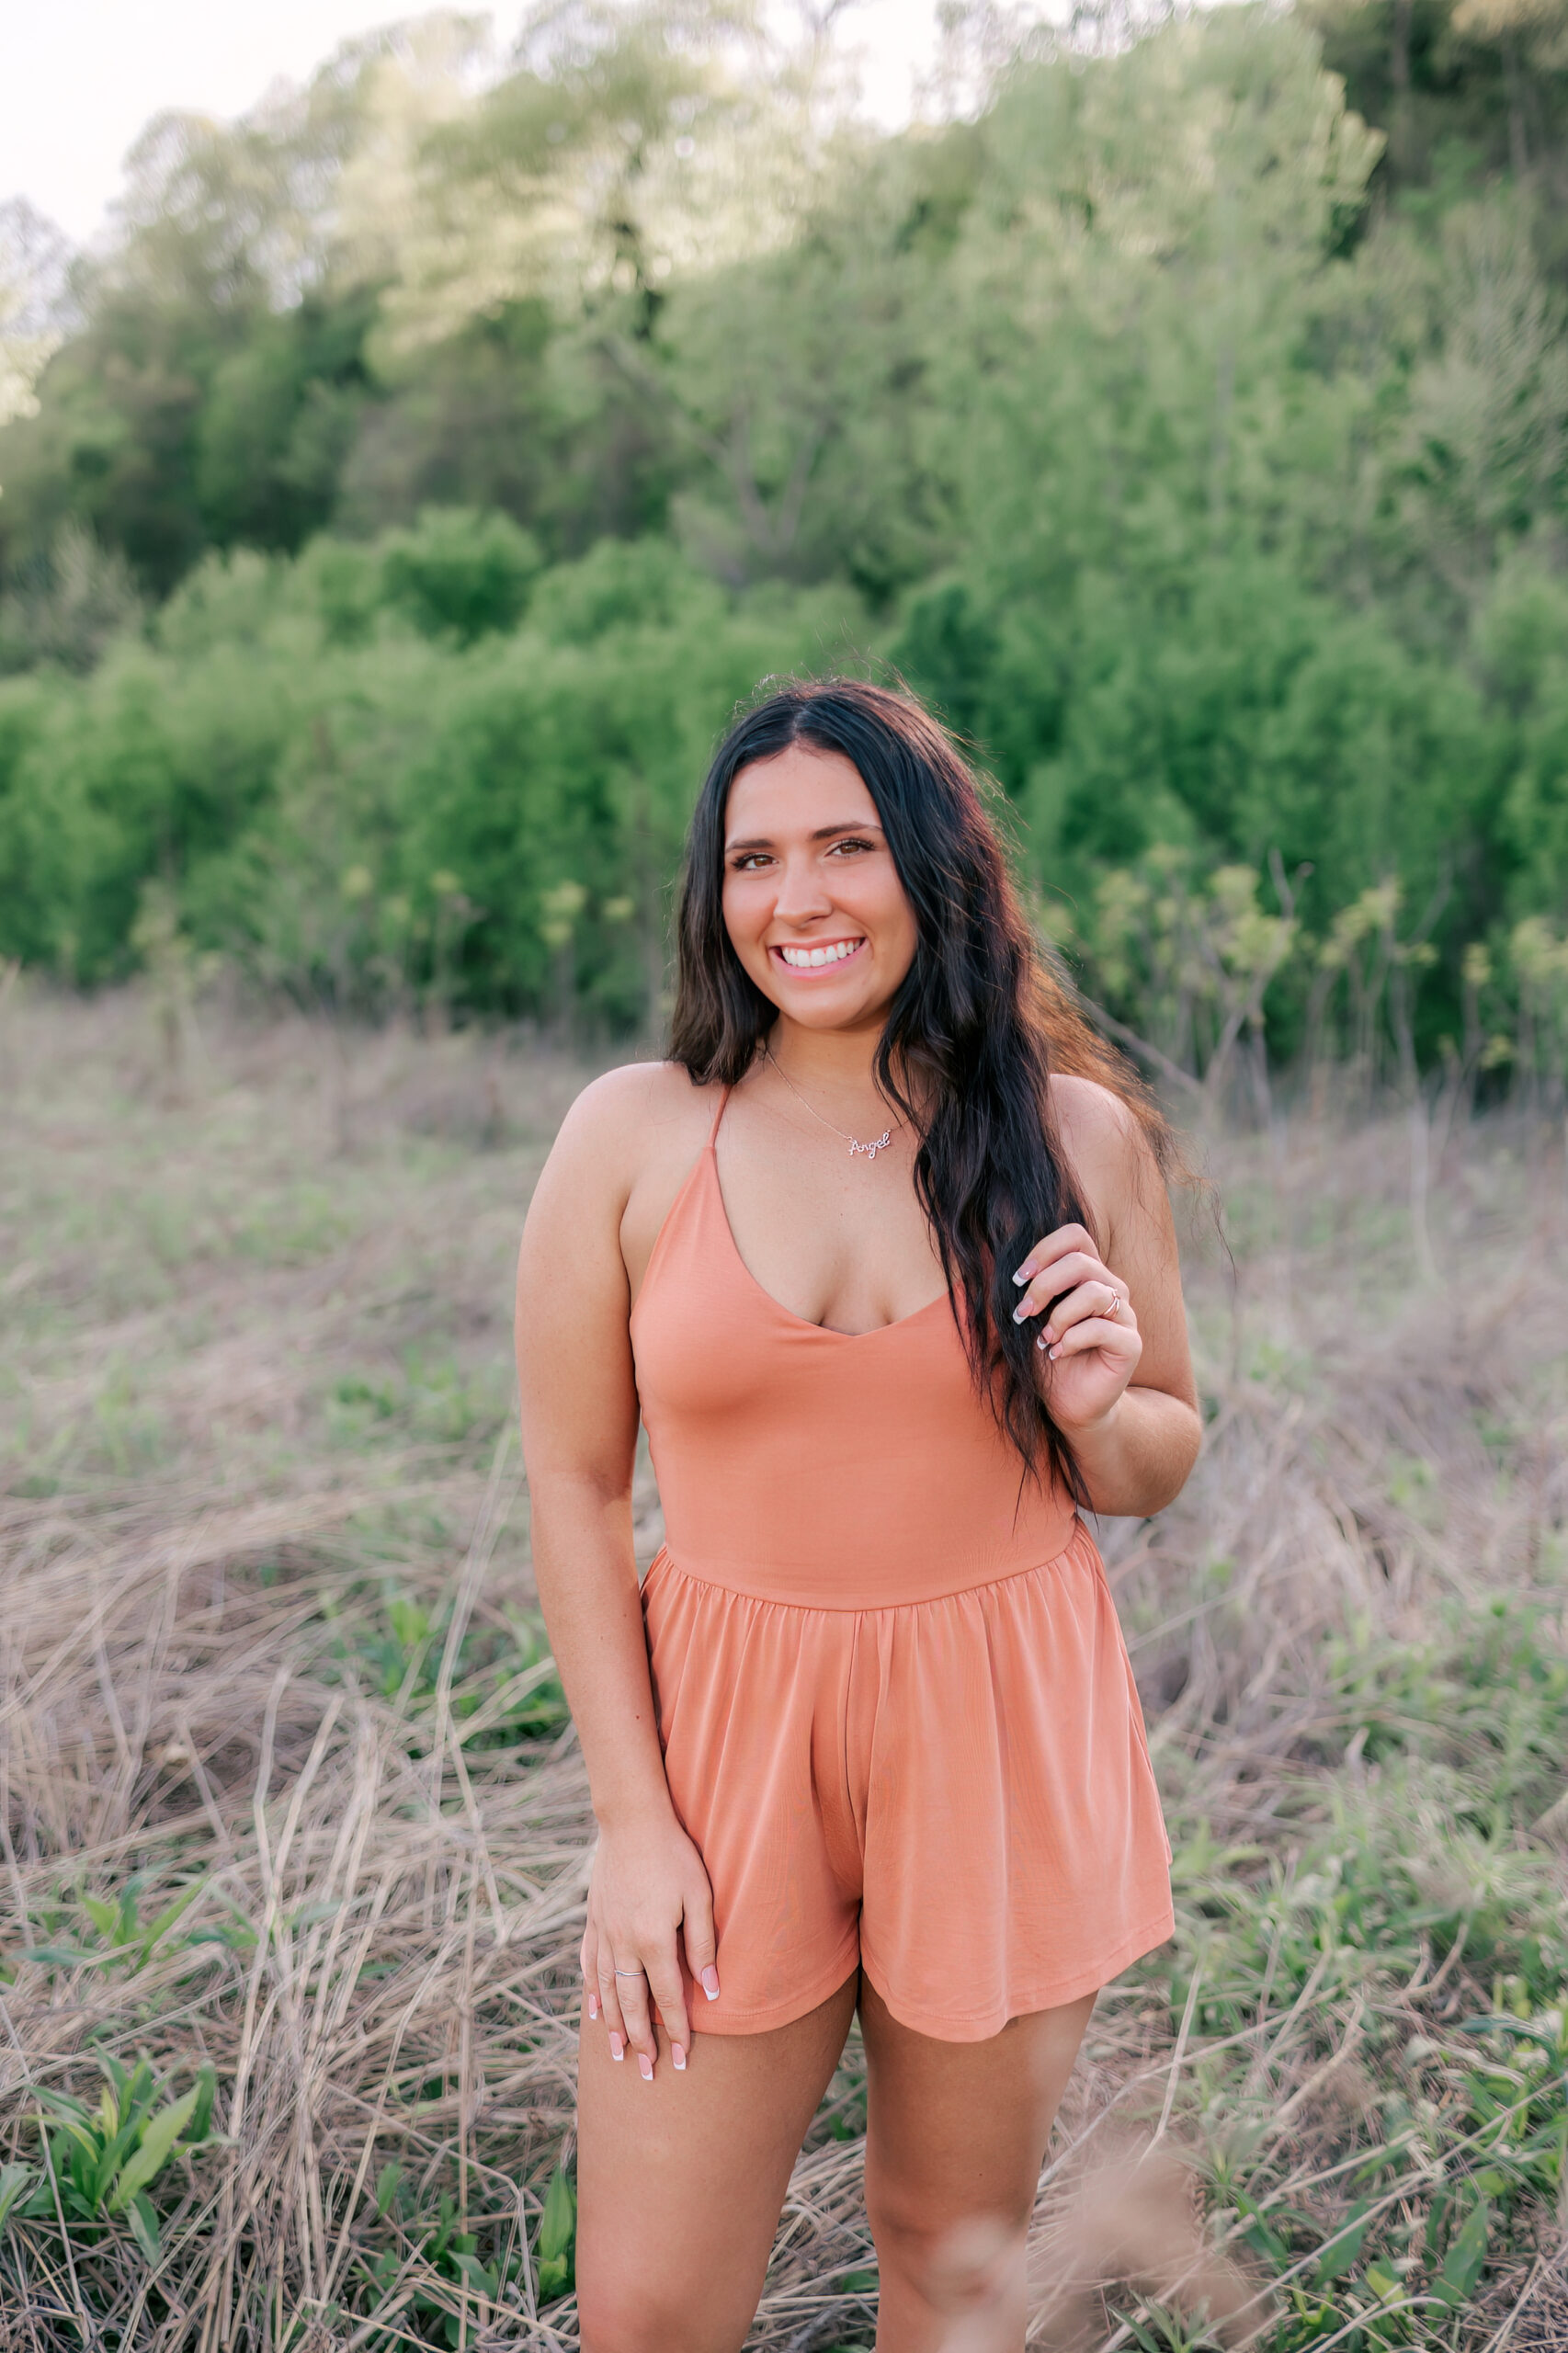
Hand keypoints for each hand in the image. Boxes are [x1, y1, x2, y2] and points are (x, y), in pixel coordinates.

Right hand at [581, 1810, 718, 2079]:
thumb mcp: (700, 1897)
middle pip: (631, 2005)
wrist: (631, 1820)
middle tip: (646, 2074)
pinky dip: (591, 1989)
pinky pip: (589, 1963)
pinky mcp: (593, 1919)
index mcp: (654, 1942)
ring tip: (616, 2054)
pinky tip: (593, 2008)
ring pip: (606, 1990)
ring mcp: (604, 1933)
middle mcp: (623, 1944)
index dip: (676, 2032)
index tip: (682, 2062)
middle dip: (640, 2042)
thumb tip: (711, 1992)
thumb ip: (704, 1946)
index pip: (666, 1999)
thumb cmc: (675, 1855)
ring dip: (612, 2026)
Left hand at [1010, 1222, 1140, 1433]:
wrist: (1068, 1403)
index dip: (1044, 1250)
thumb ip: (1028, 1289)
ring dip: (1058, 1317)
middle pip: (1081, 1262)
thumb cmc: (1048, 1356)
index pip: (1075, 1236)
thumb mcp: (1031, 1318)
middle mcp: (1111, 1289)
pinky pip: (1102, 1328)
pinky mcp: (1130, 1344)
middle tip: (1023, 1314)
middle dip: (1043, 1286)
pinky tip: (1058, 1354)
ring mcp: (1125, 1316)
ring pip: (1093, 1293)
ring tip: (1046, 1339)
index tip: (1018, 1278)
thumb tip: (1014, 1268)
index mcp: (1089, 1275)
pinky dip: (1072, 1340)